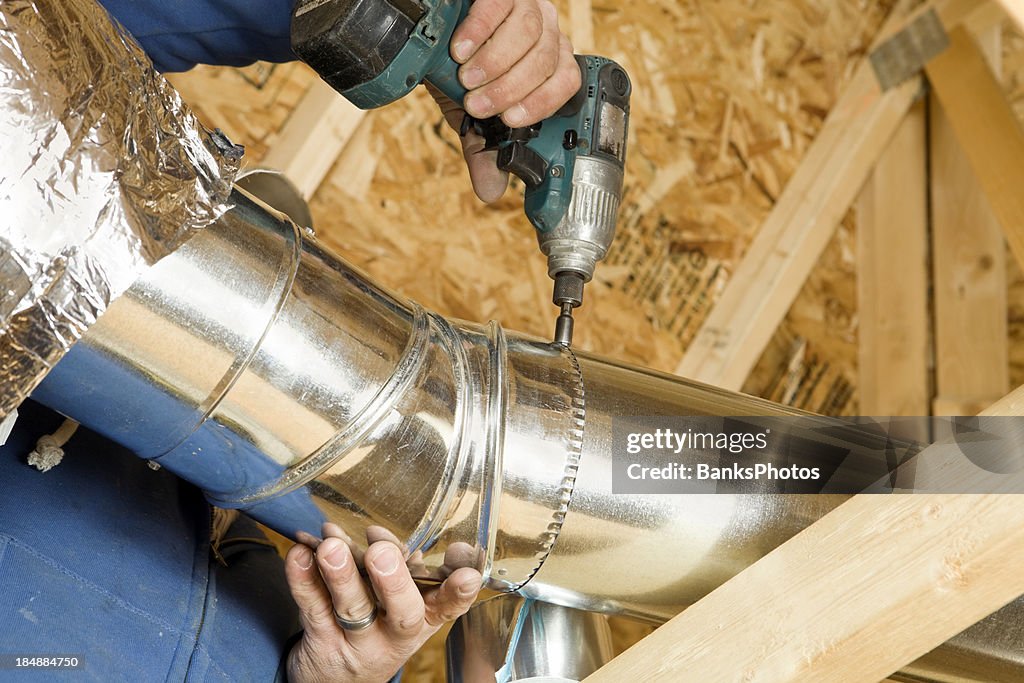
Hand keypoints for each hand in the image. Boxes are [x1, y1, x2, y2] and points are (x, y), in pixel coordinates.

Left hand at [285, 524, 482, 682]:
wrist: (336, 680)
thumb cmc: (377, 626)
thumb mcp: (402, 606)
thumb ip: (406, 570)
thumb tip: (396, 540)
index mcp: (424, 618)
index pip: (449, 606)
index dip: (459, 590)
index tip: (467, 574)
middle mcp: (396, 635)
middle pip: (401, 613)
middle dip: (392, 581)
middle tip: (381, 553)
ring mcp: (359, 643)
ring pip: (352, 609)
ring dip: (341, 574)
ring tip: (331, 547)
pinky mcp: (323, 643)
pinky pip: (312, 609)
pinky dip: (303, 579)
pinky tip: (299, 555)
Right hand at [431, 0, 581, 202]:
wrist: (434, 33)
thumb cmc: (460, 69)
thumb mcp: (471, 112)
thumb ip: (484, 146)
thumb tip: (491, 192)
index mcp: (550, 63)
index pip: (568, 84)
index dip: (542, 104)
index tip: (511, 121)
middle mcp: (547, 31)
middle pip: (545, 61)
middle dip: (509, 89)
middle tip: (477, 105)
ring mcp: (529, 5)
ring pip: (529, 34)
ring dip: (495, 63)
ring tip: (467, 79)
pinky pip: (500, 6)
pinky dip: (479, 31)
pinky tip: (460, 49)